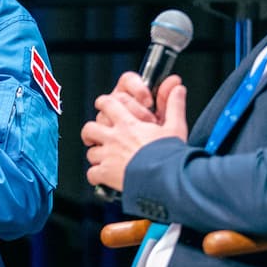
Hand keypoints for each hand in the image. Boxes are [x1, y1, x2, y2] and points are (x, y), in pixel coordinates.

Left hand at [81, 74, 187, 192]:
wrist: (164, 177)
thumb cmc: (169, 154)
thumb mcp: (175, 126)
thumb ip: (173, 106)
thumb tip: (177, 89)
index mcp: (128, 124)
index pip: (108, 104)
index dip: (104, 103)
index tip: (104, 106)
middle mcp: (114, 138)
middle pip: (89, 128)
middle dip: (90, 131)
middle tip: (94, 134)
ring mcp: (108, 156)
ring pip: (90, 152)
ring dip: (95, 155)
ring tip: (102, 157)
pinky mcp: (106, 174)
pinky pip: (92, 174)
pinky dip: (96, 176)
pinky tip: (102, 176)